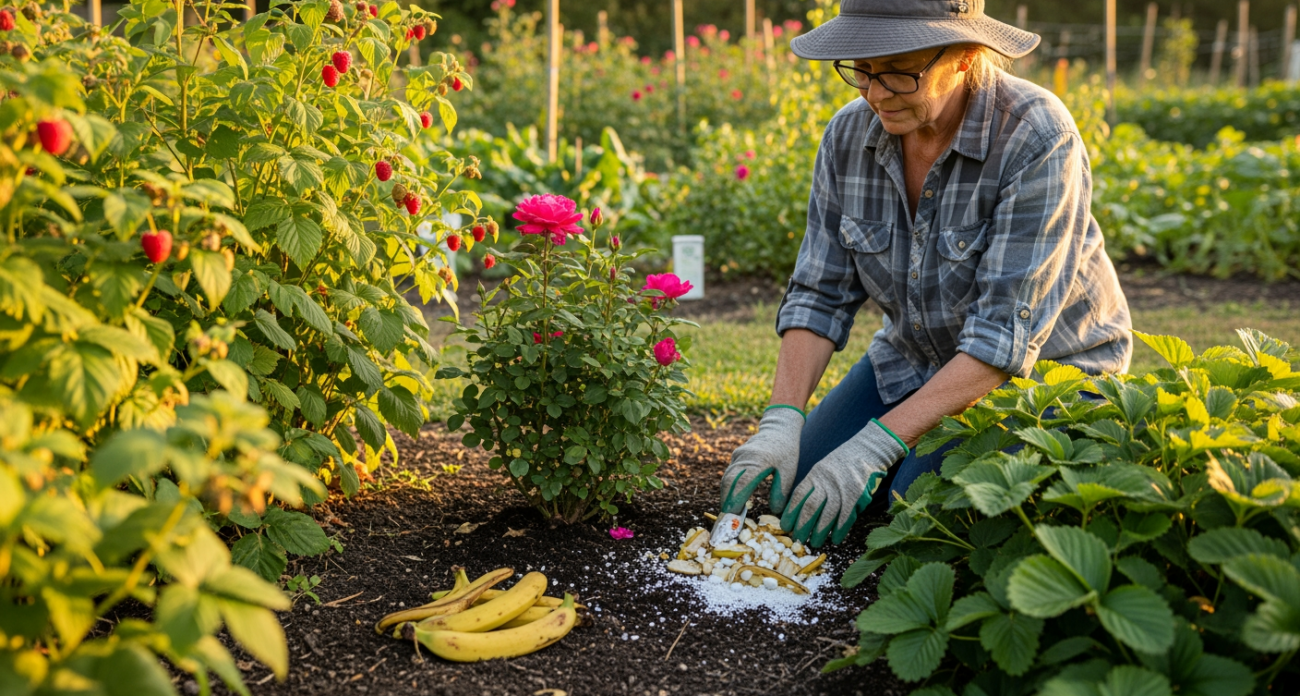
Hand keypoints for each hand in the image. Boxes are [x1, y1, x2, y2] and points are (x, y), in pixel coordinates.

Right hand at [719, 406, 803, 513]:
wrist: (779, 428)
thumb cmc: (786, 451)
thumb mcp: (789, 472)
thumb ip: (781, 491)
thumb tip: (775, 511)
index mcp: (758, 460)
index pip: (742, 483)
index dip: (735, 501)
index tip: (733, 517)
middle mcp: (744, 457)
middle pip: (728, 482)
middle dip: (726, 502)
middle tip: (727, 520)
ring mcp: (737, 456)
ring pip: (726, 479)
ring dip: (725, 496)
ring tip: (729, 514)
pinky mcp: (736, 457)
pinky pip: (728, 474)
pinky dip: (728, 489)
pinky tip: (732, 501)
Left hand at [781, 419, 907, 547]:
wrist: (867, 450)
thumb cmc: (842, 463)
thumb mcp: (821, 469)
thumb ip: (813, 486)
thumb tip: (799, 509)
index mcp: (815, 475)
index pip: (799, 496)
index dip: (791, 513)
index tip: (785, 526)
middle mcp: (826, 482)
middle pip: (811, 507)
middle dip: (803, 525)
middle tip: (798, 539)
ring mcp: (842, 488)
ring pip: (828, 514)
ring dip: (820, 531)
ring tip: (814, 543)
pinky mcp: (857, 495)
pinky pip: (846, 516)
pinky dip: (840, 529)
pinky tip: (836, 539)